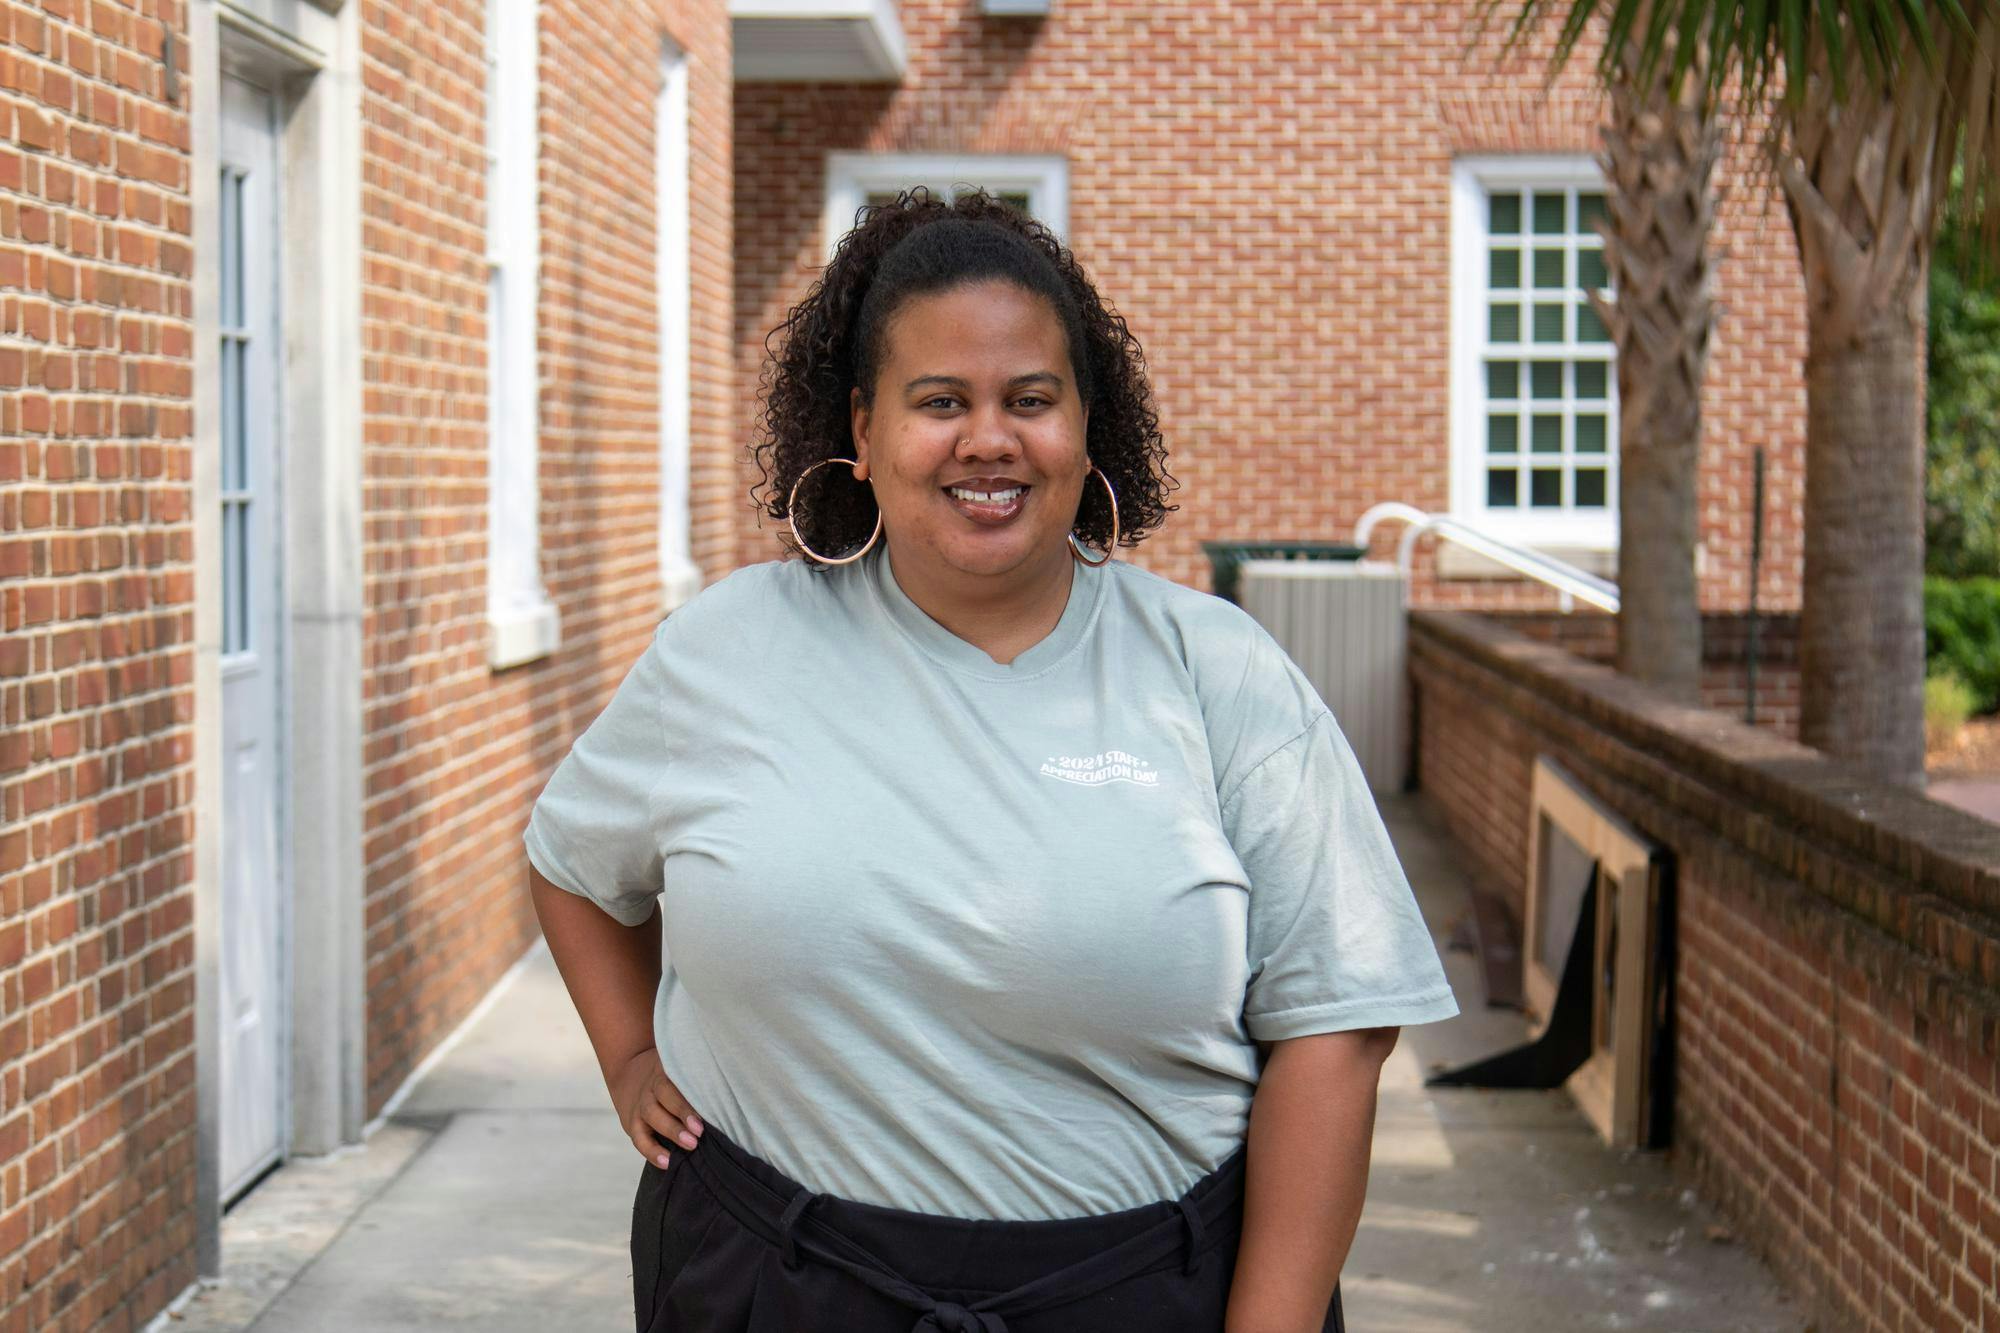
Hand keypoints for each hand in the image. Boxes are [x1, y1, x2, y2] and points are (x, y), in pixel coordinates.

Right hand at [610, 1047, 704, 1165]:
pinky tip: (667, 1162)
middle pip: (665, 1094)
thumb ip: (700, 1079)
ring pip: (652, 1114)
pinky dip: (652, 1151)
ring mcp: (641, 1103)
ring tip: (691, 1145)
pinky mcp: (632, 1123)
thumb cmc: (672, 1078)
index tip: (709, 1106)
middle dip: (683, 1112)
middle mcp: (653, 1085)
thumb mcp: (681, 1069)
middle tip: (700, 1130)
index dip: (691, 1091)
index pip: (679, 1077)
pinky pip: (639, 1139)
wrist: (630, 1073)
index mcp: (668, 1069)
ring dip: (672, 1131)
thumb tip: (734, 1096)